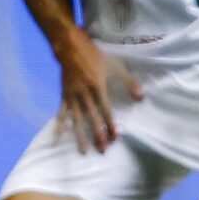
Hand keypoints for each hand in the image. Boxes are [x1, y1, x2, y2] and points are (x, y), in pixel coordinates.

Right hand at [55, 35, 139, 152]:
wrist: (70, 48)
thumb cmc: (96, 57)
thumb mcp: (116, 66)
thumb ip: (129, 82)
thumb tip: (141, 97)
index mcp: (97, 86)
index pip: (105, 109)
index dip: (110, 124)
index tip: (115, 137)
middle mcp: (84, 94)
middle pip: (91, 118)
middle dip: (97, 134)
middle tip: (103, 149)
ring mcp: (72, 96)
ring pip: (76, 120)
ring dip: (80, 136)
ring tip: (84, 151)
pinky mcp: (64, 96)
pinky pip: (61, 113)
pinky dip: (59, 126)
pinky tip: (57, 139)